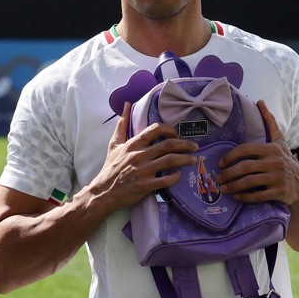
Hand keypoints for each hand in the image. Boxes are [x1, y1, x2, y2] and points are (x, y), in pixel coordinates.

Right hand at [83, 103, 199, 210]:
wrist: (103, 192)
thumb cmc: (110, 168)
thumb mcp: (114, 144)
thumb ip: (122, 125)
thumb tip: (127, 105)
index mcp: (133, 144)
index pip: (155, 129)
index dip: (170, 130)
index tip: (176, 135)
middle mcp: (139, 155)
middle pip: (168, 145)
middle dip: (185, 145)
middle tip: (195, 147)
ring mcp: (143, 171)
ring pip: (170, 161)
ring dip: (185, 159)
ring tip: (193, 160)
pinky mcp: (145, 186)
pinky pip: (165, 180)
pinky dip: (175, 177)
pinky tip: (179, 175)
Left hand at [216, 101, 298, 205]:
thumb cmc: (287, 161)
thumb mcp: (280, 141)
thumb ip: (270, 123)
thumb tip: (260, 101)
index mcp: (272, 148)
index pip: (245, 149)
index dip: (230, 156)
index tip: (220, 163)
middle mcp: (275, 162)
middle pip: (245, 167)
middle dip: (228, 173)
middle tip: (218, 178)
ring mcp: (278, 178)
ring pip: (249, 182)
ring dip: (233, 186)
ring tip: (224, 189)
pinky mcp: (280, 192)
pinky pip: (258, 195)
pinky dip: (246, 197)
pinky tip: (238, 197)